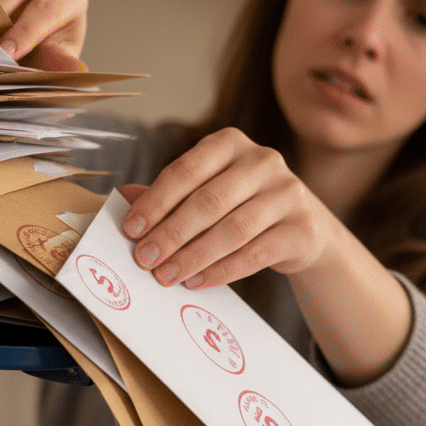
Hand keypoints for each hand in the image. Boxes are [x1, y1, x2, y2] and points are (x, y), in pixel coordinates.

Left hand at [121, 128, 333, 288]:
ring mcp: (287, 193)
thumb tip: (124, 197)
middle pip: (208, 201)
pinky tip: (196, 281)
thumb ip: (168, 194)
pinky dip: (221, 270)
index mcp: (230, 143)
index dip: (156, 202)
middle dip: (171, 234)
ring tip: (166, 275)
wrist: (300, 225)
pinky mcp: (301, 228)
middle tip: (144, 259)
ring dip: (193, 256)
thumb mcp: (205, 190)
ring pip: (233, 229)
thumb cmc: (241, 204)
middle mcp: (262, 160)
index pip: (186, 170)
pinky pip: (255, 253)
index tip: (131, 229)